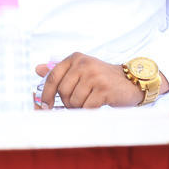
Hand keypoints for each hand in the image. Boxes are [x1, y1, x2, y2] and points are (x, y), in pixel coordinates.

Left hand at [35, 52, 168, 108]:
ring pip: (74, 100)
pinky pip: (87, 107)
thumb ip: (60, 70)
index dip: (46, 93)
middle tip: (78, 102)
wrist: (132, 81)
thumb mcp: (81, 69)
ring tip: (90, 101)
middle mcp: (83, 64)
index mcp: (75, 58)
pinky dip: (89, 110)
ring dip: (79, 107)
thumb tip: (36, 69)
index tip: (45, 105)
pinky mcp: (104, 89)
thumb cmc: (103, 77)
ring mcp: (94, 76)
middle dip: (68, 102)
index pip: (53, 76)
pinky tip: (97, 105)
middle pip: (63, 91)